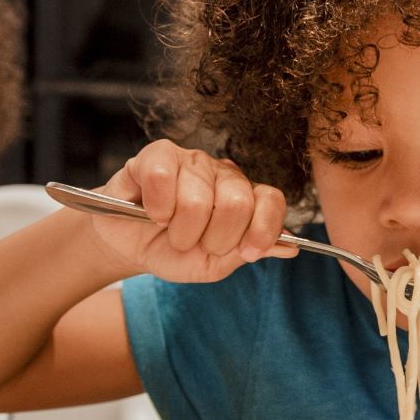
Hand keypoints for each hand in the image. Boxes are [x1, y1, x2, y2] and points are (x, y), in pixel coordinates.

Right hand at [87, 140, 296, 283]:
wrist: (128, 246)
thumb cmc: (172, 251)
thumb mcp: (214, 264)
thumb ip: (249, 252)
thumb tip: (291, 247)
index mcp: (244, 196)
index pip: (271, 200)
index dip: (263, 230)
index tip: (246, 253)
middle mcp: (223, 173)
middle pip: (236, 203)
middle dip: (213, 238)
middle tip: (194, 243)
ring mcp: (192, 161)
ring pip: (196, 200)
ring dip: (178, 230)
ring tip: (169, 229)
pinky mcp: (157, 155)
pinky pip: (163, 177)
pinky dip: (156, 207)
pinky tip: (152, 211)